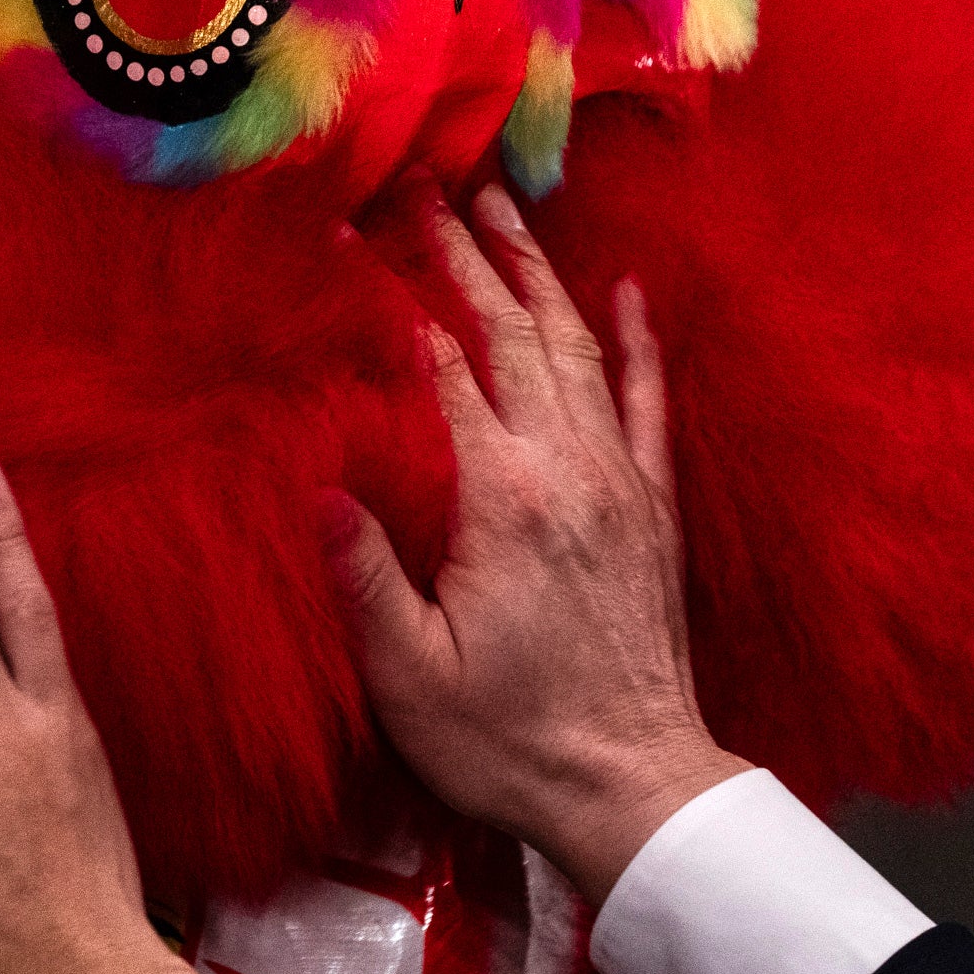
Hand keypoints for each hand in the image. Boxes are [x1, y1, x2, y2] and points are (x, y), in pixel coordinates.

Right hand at [328, 188, 745, 904]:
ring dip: (538, 273)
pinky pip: (648, 401)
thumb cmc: (508, 741)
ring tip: (504, 208)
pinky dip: (637, 339)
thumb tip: (320, 484)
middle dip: (468, 254)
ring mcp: (619, 482)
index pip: (440, 365)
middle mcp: (568, 468)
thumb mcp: (410, 674)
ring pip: (578, 347)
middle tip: (430, 189)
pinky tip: (628, 288)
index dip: (396, 294)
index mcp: (500, 497)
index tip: (353, 235)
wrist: (633, 785)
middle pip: (513, 333)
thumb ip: (366, 575)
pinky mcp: (653, 509)